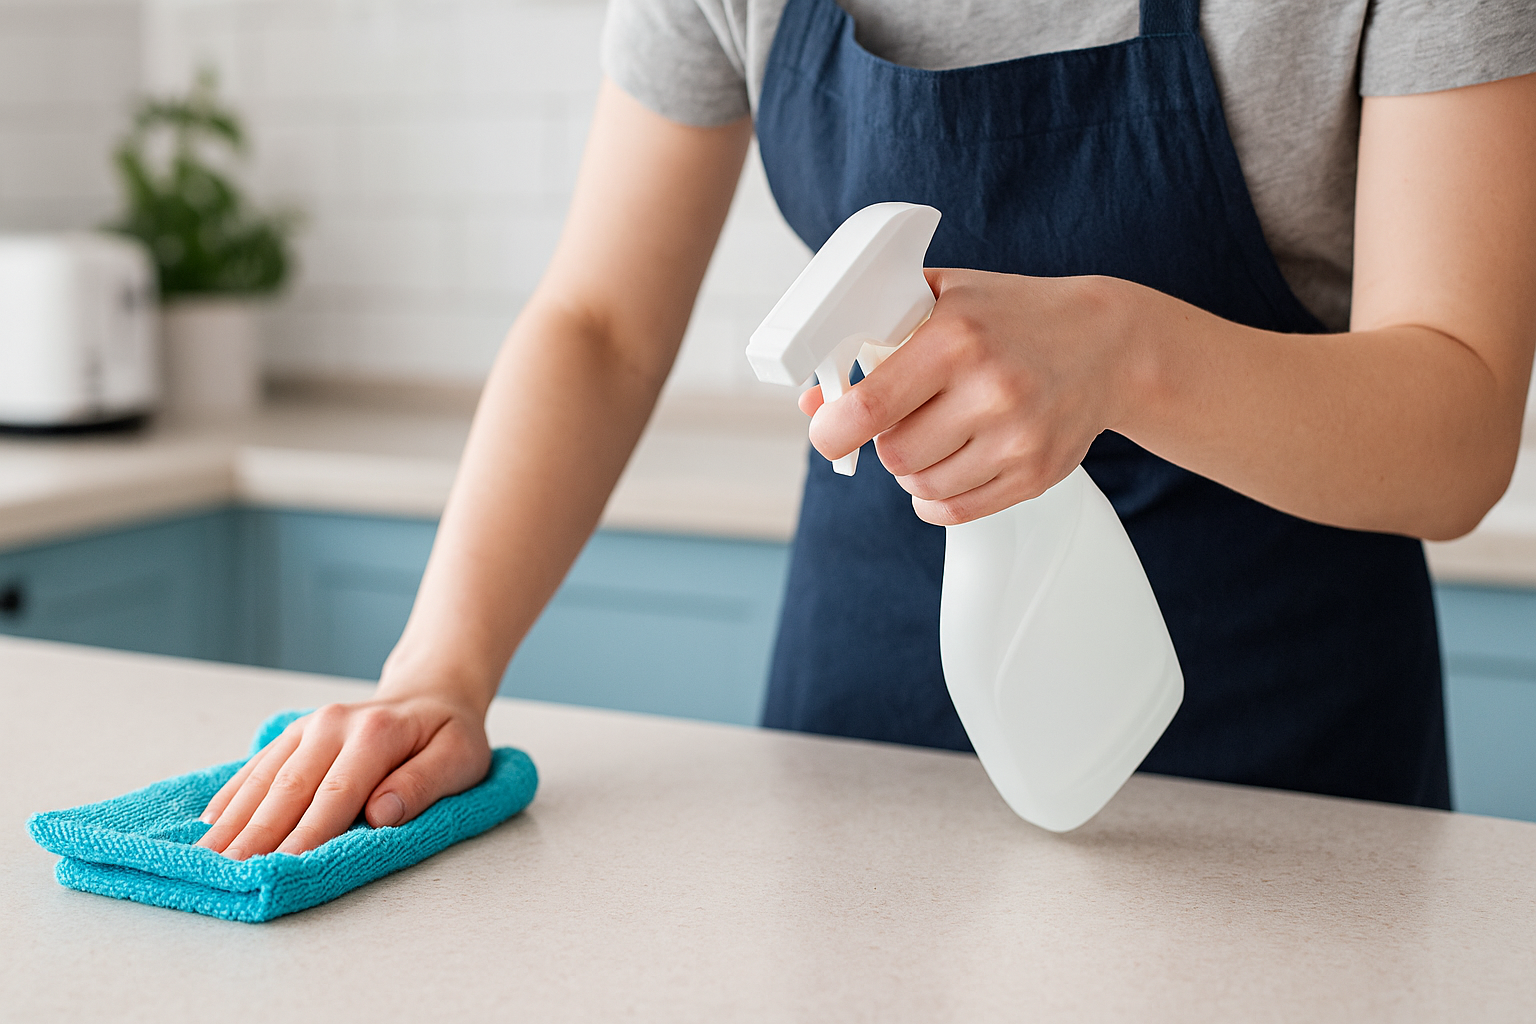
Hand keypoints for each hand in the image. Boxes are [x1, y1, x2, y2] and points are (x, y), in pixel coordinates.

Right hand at [195, 692, 491, 858]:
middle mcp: (332, 725)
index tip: (281, 866)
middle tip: (228, 872)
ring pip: (264, 778)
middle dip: (256, 833)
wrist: (430, 695)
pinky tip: (211, 823)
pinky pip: (257, 766)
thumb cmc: (448, 737)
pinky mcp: (294, 735)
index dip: (307, 833)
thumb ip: (422, 784)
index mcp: (375, 733)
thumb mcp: (459, 759)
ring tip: (205, 858)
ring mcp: (308, 727)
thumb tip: (381, 814)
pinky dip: (233, 795)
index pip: (336, 793)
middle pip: (289, 787)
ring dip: (234, 820)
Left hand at [801, 268, 1161, 524]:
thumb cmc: (1011, 317)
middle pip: (894, 453)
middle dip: (884, 441)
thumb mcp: (941, 301)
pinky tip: (947, 466)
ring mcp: (1017, 437)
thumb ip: (873, 340)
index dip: (834, 429)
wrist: (1106, 343)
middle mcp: (991, 390)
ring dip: (913, 469)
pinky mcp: (1036, 474)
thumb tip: (813, 401)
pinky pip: (956, 510)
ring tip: (935, 434)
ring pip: (921, 485)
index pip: (871, 405)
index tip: (828, 433)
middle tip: (901, 419)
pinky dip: (937, 497)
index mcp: (957, 338)